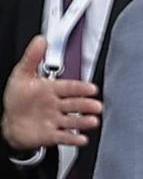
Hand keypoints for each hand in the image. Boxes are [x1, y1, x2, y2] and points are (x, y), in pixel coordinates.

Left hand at [2, 36, 101, 152]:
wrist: (10, 124)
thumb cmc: (18, 99)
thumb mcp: (22, 75)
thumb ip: (32, 57)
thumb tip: (41, 40)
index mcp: (52, 89)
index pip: (70, 87)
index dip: (81, 88)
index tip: (92, 88)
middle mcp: (57, 105)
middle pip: (75, 104)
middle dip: (86, 105)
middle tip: (97, 106)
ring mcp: (56, 120)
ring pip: (72, 120)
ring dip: (83, 121)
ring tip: (92, 121)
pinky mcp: (52, 135)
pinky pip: (64, 137)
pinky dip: (72, 138)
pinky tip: (80, 138)